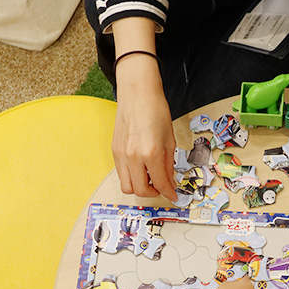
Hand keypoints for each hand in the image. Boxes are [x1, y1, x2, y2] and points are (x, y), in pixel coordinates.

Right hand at [113, 55, 177, 201]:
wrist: (138, 93)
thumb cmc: (156, 110)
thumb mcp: (170, 139)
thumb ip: (169, 164)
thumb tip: (170, 182)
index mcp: (150, 153)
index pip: (160, 183)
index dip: (169, 193)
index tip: (173, 196)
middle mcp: (133, 157)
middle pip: (140, 191)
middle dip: (153, 193)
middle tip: (162, 188)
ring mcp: (121, 154)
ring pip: (127, 186)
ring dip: (139, 188)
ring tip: (150, 179)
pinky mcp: (114, 151)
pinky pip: (121, 174)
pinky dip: (132, 177)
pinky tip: (141, 168)